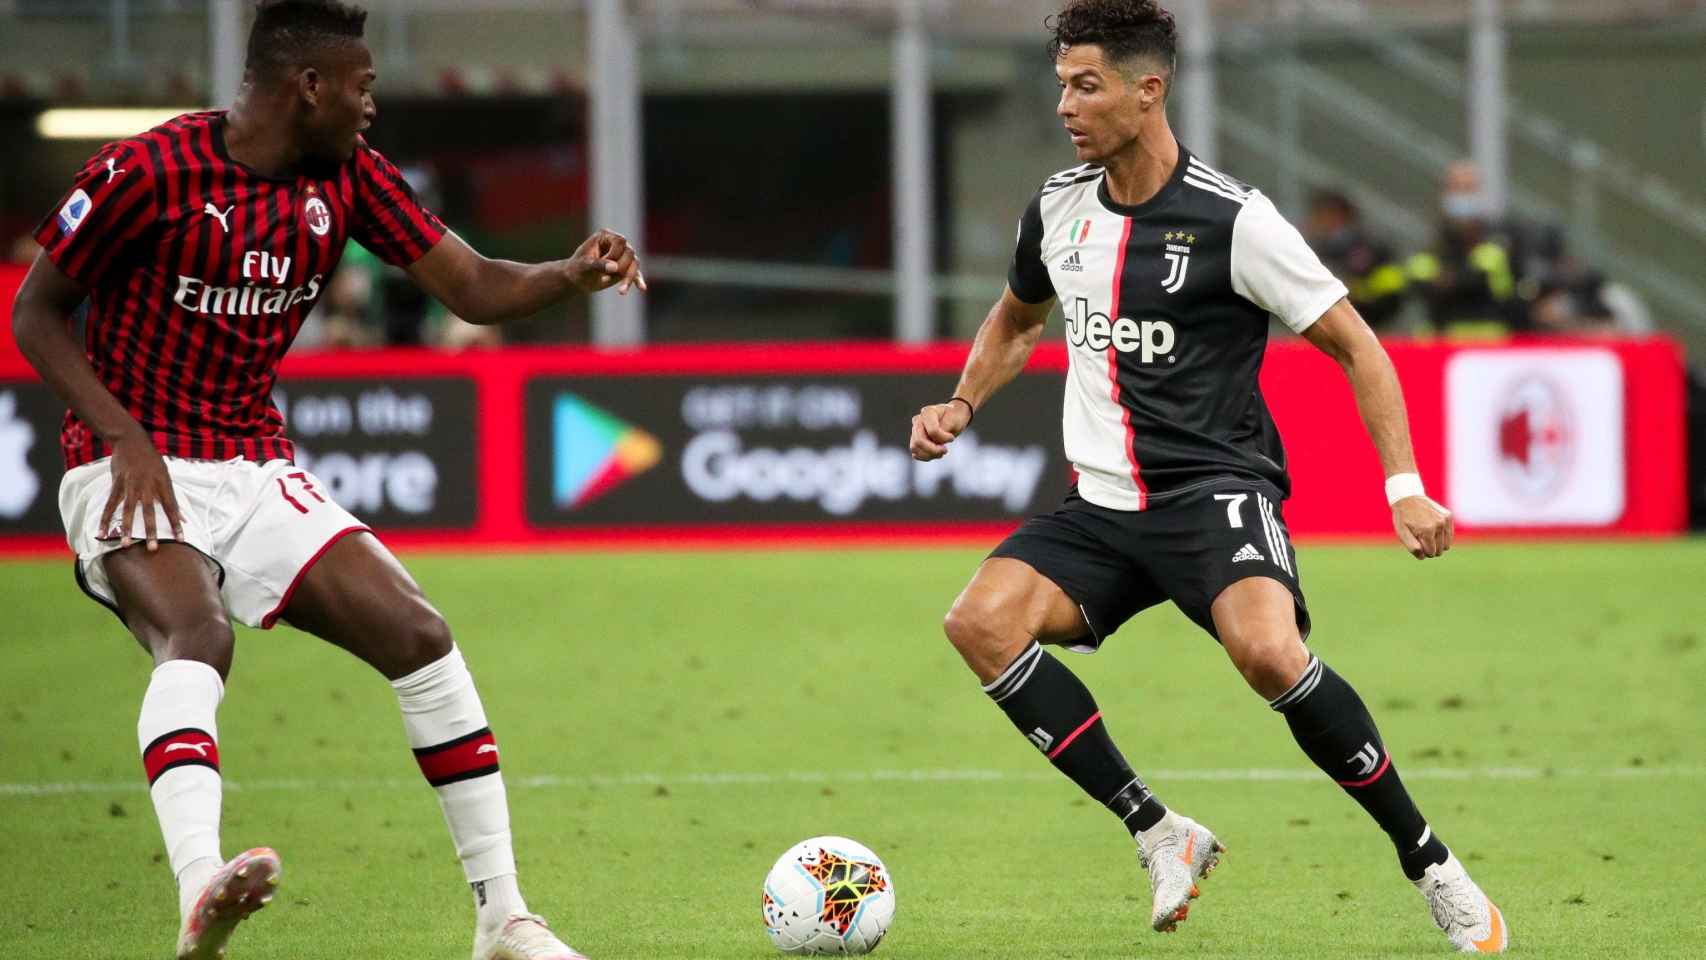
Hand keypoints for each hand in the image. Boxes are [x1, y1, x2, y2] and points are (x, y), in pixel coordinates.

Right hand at [99, 430, 183, 551]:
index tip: (182, 539)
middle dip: (151, 531)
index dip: (176, 523)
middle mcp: (147, 486)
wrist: (132, 441)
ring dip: (126, 528)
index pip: (171, 507)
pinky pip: (109, 504)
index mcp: (163, 484)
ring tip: (125, 544)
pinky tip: (101, 532)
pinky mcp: (116, 484)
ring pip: (128, 510)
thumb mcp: (166, 476)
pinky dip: (104, 519)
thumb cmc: (152, 461)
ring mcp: (130, 485)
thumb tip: (184, 518)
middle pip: (150, 512)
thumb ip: (172, 498)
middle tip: (153, 549)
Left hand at [568, 229, 646, 294]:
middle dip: (621, 267)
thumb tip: (615, 267)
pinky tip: (642, 288)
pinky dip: (638, 281)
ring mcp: (623, 256)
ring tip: (620, 292)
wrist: (577, 279)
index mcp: (606, 236)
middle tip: (605, 278)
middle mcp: (617, 244)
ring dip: (628, 278)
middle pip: (630, 253)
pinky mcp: (626, 268)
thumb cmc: (578, 268)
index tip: (603, 265)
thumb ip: (598, 264)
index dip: (615, 254)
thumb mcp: (584, 266)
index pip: (620, 241)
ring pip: (635, 264)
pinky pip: (636, 274)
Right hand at [909, 400, 972, 460]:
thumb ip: (943, 430)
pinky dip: (926, 456)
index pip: (932, 431)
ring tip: (941, 452)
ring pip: (915, 448)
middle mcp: (918, 420)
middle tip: (945, 450)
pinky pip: (915, 453)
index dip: (943, 438)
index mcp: (928, 412)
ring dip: (929, 454)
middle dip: (933, 450)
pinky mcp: (915, 439)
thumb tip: (935, 442)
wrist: (953, 418)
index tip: (952, 438)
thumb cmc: (954, 417)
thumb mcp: (954, 421)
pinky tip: (935, 454)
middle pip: (919, 441)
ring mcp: (914, 430)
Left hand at [1392, 495, 1451, 559]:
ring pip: (1447, 544)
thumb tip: (1423, 556)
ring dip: (1437, 542)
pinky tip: (1433, 527)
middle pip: (1440, 550)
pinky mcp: (1449, 516)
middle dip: (1431, 548)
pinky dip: (1442, 535)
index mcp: (1427, 530)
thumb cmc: (1403, 518)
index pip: (1430, 553)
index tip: (1416, 543)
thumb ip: (1412, 546)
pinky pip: (1450, 534)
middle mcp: (1439, 524)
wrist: (1408, 498)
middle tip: (1421, 538)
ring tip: (1427, 533)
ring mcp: (1445, 519)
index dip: (1423, 551)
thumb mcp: (1402, 533)